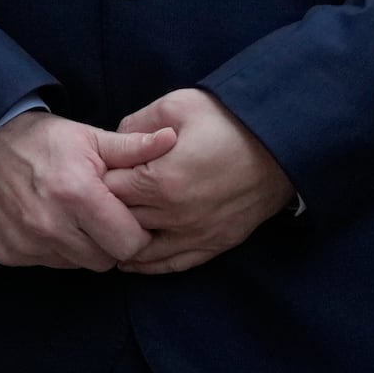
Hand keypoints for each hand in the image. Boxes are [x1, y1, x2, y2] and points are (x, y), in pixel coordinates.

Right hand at [0, 110, 174, 271]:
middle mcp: (49, 224)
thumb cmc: (41, 139)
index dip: (134, 231)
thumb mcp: (87, 137)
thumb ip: (132, 149)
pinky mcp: (5, 252)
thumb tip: (174, 139)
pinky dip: (50, 248)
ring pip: (76, 265)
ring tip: (68, 216)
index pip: (131, 244)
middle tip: (96, 216)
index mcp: (77, 194)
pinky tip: (42, 221)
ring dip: (79, 247)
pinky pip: (45, 264)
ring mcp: (24, 241)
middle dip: (109, 241)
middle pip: (106, 260)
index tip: (124, 215)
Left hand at [105, 88, 292, 275]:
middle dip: (104, 212)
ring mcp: (198, 234)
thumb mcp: (176, 107)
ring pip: (143, 251)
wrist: (283, 143)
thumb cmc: (228, 120)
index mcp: (160, 181)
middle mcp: (176, 215)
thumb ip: (136, 125)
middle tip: (92, 202)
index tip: (90, 172)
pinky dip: (150, 265)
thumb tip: (114, 142)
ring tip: (103, 233)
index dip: (94, 181)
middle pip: (121, 222)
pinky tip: (131, 260)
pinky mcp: (218, 243)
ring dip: (121, 242)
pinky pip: (175, 263)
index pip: (106, 191)